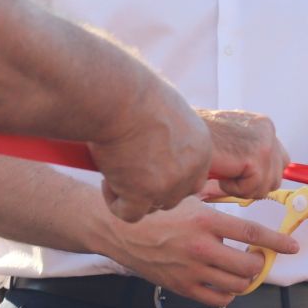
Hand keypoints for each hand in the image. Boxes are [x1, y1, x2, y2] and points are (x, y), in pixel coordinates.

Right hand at [88, 82, 211, 221]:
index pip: (193, 178)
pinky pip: (130, 214)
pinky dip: (116, 203)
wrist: (119, 96)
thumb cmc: (137, 94)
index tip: (146, 161)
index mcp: (201, 147)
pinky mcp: (144, 194)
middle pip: (174, 195)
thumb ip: (172, 135)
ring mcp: (169, 185)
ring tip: (114, 167)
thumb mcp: (167, 111)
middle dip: (151, 187)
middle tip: (128, 166)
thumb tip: (161, 146)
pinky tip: (106, 180)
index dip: (168, 176)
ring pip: (153, 206)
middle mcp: (191, 168)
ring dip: (133, 194)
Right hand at [104, 196, 299, 306]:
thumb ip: (216, 198)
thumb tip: (244, 192)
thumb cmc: (156, 210)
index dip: (277, 242)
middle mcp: (200, 248)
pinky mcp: (181, 287)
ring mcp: (191, 270)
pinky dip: (228, 294)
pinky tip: (225, 283)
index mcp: (205, 221)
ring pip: (235, 286)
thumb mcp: (187, 196)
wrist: (119, 230)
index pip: (251, 234)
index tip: (292, 246)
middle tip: (259, 257)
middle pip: (247, 267)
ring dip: (245, 280)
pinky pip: (216, 299)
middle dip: (260, 264)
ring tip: (241, 269)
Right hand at [197, 109, 287, 198]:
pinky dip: (234, 189)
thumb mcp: (232, 140)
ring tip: (224, 175)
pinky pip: (252, 189)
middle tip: (232, 179)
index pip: (281, 159)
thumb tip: (265, 178)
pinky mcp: (256, 157)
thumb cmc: (200, 138)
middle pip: (276, 176)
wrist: (184, 133)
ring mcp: (264, 143)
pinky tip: (221, 176)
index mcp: (263, 125)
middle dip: (254, 184)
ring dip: (243, 188)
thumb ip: (251, 152)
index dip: (265, 174)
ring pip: (266, 186)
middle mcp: (268, 131)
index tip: (249, 179)